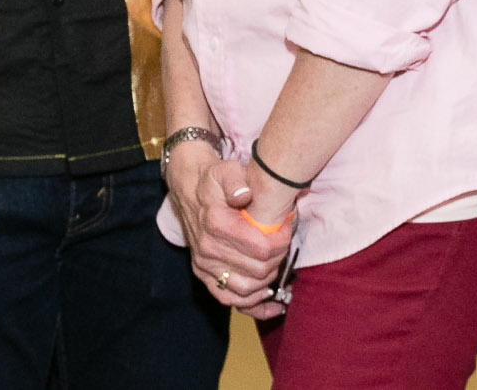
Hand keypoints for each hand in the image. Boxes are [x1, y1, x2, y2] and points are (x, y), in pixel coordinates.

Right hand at [166, 147, 285, 309]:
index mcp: (217, 224)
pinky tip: (271, 303)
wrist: (189, 189)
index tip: (287, 229)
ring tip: (278, 266)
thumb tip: (245, 195)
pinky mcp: (204, 275)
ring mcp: (205, 265)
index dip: (281, 242)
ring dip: (268, 282)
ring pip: (245, 290)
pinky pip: (228, 299)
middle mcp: (208, 249)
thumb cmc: (212, 180)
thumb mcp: (225, 170)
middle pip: (257, 270)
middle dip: (279, 259)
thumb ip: (236, 181)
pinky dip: (253, 305)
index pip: (261, 247)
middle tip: (285, 244)